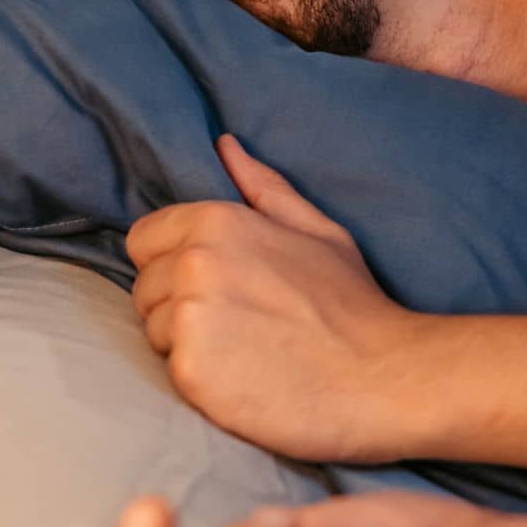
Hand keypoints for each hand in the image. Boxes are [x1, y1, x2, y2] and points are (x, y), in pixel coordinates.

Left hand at [126, 134, 421, 463]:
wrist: (383, 379)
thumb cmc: (353, 307)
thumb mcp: (318, 232)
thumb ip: (264, 189)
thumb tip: (225, 146)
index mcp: (216, 222)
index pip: (144, 240)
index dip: (174, 264)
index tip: (218, 288)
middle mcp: (192, 264)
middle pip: (145, 288)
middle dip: (179, 306)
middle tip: (241, 326)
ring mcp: (188, 318)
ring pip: (154, 332)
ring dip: (188, 345)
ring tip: (245, 353)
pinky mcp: (190, 371)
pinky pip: (169, 371)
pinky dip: (201, 380)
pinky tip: (244, 380)